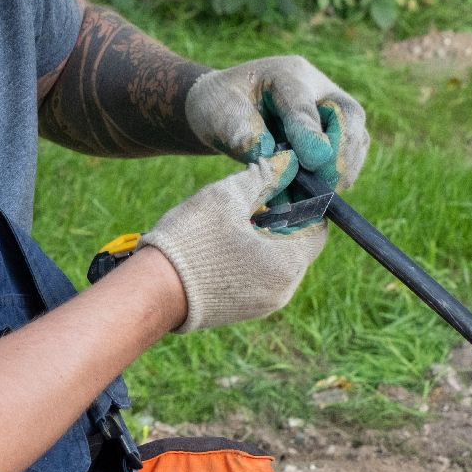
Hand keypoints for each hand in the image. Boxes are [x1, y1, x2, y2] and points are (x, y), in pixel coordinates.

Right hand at [141, 152, 328, 333]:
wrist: (154, 290)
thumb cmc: (192, 239)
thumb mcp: (229, 196)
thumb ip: (265, 176)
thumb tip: (288, 161)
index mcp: (288, 261)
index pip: (317, 224)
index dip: (304, 198)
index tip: (284, 180)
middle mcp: (284, 288)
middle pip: (300, 243)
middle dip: (285, 216)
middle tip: (260, 193)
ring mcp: (265, 303)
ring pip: (281, 261)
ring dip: (269, 236)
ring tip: (240, 216)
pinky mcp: (246, 310)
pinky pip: (263, 277)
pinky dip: (255, 256)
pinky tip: (229, 240)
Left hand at [185, 55, 368, 190]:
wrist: (226, 109)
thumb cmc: (221, 105)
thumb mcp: (218, 112)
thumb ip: (241, 131)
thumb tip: (272, 157)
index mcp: (288, 74)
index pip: (305, 104)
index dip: (310, 134)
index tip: (311, 161)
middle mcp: (319, 89)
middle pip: (349, 118)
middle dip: (339, 156)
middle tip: (322, 187)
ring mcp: (333, 112)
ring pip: (356, 140)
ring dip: (342, 172)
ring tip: (316, 199)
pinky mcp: (336, 135)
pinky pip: (350, 158)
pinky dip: (336, 180)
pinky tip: (314, 201)